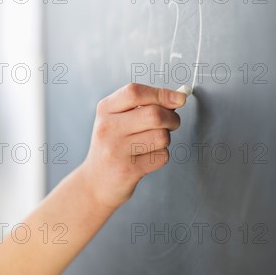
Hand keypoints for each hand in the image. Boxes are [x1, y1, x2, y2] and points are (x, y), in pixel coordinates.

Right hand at [79, 83, 186, 210]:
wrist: (95, 182)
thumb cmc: (112, 146)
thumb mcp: (117, 120)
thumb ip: (142, 106)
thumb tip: (177, 97)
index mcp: (105, 109)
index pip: (135, 92)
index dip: (162, 93)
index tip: (179, 98)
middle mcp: (108, 128)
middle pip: (154, 114)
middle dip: (172, 118)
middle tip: (171, 123)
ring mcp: (116, 149)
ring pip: (162, 136)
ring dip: (165, 139)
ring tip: (152, 143)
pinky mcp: (128, 169)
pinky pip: (161, 156)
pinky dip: (160, 156)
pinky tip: (146, 158)